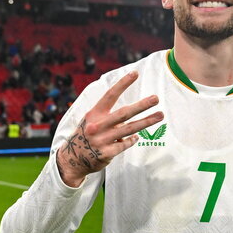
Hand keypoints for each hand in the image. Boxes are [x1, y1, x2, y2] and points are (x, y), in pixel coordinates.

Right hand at [56, 72, 162, 187]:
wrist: (72, 159)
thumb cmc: (86, 135)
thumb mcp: (91, 121)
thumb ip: (107, 116)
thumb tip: (129, 112)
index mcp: (94, 114)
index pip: (110, 95)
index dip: (123, 84)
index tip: (135, 73)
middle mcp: (97, 125)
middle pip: (124, 113)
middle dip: (141, 105)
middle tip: (156, 98)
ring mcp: (102, 140)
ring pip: (129, 129)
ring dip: (146, 122)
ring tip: (160, 115)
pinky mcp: (106, 153)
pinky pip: (124, 144)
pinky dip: (132, 140)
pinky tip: (137, 137)